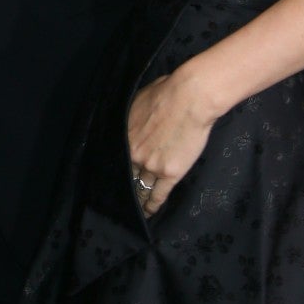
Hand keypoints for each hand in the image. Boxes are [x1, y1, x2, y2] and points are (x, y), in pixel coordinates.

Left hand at [128, 68, 216, 215]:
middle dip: (124, 183)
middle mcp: (133, 153)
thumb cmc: (168, 91)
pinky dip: (152, 205)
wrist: (190, 98)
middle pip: (126, 174)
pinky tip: (149, 212)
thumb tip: (133, 120)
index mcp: (124, 134)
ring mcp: (151, 165)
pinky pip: (158, 194)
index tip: (114, 175)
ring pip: (140, 186)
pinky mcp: (170, 173)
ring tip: (136, 206)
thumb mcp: (140, 99)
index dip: (116, 166)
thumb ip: (133, 116)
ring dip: (138, 197)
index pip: (116, 157)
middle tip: (121, 195)